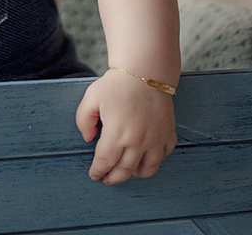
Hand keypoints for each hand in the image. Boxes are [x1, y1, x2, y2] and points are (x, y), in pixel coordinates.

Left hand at [75, 69, 176, 183]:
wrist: (146, 71)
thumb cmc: (117, 84)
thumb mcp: (91, 97)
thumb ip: (83, 120)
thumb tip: (88, 139)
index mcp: (117, 133)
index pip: (105, 162)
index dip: (98, 171)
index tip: (94, 175)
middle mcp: (138, 141)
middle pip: (124, 170)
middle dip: (113, 177)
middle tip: (107, 179)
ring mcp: (155, 139)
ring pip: (147, 169)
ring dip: (135, 174)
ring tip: (127, 171)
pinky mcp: (168, 133)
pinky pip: (163, 155)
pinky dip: (154, 160)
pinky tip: (146, 157)